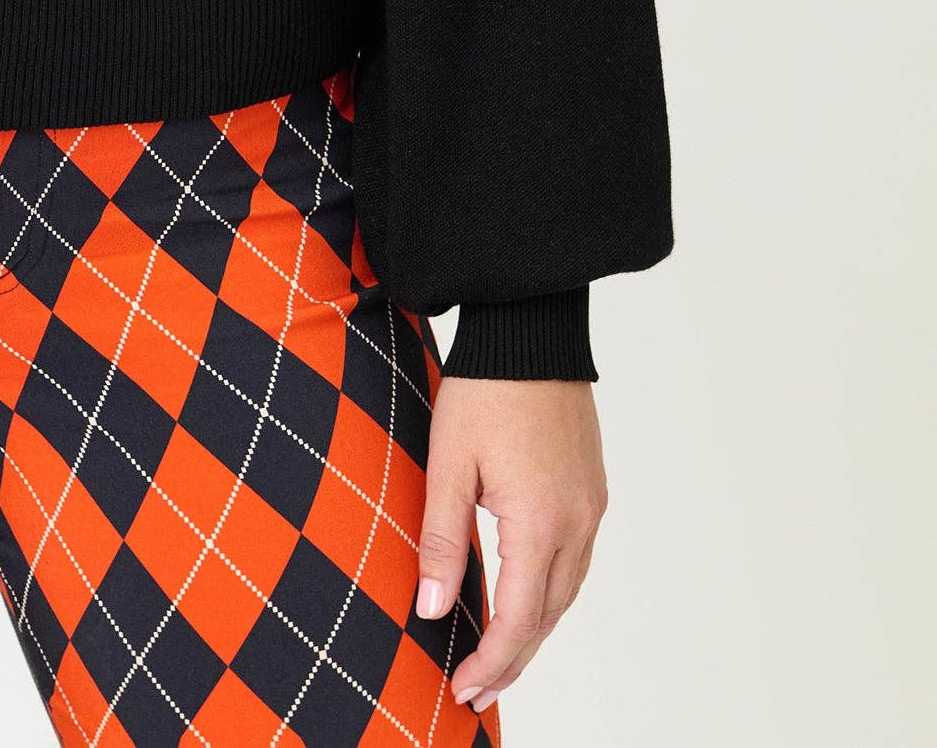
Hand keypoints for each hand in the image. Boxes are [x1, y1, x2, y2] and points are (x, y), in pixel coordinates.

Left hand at [415, 376, 607, 716]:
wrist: (531, 332)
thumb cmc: (484, 390)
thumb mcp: (448, 463)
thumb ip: (440, 540)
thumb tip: (429, 609)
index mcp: (540, 523)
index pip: (519, 620)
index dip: (492, 662)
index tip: (464, 690)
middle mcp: (577, 524)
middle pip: (548, 617)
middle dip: (512, 660)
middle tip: (475, 689)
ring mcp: (591, 508)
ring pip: (566, 593)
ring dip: (534, 631)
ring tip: (497, 657)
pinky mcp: (591, 491)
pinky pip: (575, 561)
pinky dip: (550, 593)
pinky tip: (525, 599)